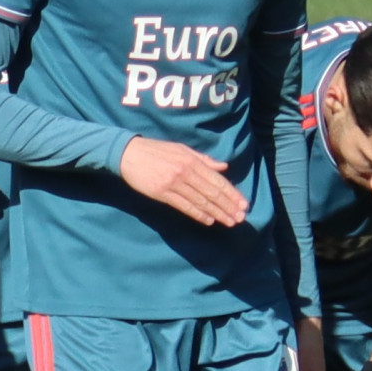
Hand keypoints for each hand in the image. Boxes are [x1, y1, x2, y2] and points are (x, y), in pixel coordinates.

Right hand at [119, 137, 249, 226]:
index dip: (232, 193)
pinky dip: (197, 214)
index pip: (217, 180)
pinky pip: (183, 206)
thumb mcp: (181, 149)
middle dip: (228, 206)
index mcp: (192, 161)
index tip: (243, 204)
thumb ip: (203, 159)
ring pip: (200, 201)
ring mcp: (173, 184)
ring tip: (229, 222)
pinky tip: (208, 220)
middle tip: (241, 218)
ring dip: (217, 213)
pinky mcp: (161, 193)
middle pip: (211, 193)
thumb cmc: (156, 150)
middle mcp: (185, 173)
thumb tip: (223, 167)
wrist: (128, 153)